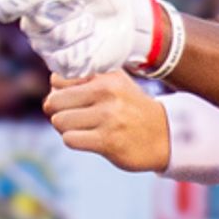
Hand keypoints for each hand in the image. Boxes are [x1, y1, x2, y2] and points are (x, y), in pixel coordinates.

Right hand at [0, 0, 180, 81]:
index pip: (8, 4)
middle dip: (65, 14)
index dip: (9, 5)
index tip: (7, 7)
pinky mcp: (66, 66)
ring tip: (93, 23)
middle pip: (37, 24)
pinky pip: (67, 63)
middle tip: (84, 7)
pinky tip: (95, 41)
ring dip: (78, 30)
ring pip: (53, 43)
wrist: (125, 15)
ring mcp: (48, 48)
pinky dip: (86, 50)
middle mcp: (34, 25)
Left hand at [46, 70, 173, 175]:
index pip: (57, 79)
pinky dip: (75, 141)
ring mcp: (108, 117)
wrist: (166, 135)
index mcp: (105, 76)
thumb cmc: (131, 110)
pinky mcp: (108, 141)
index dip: (60, 93)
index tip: (75, 101)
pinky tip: (90, 140)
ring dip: (66, 129)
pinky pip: (70, 139)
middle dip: (58, 113)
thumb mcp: (115, 84)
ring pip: (59, 122)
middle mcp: (107, 92)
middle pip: (54, 102)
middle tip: (75, 118)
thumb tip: (52, 87)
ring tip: (84, 129)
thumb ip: (84, 79)